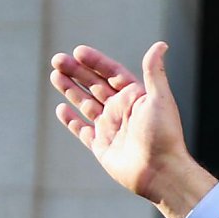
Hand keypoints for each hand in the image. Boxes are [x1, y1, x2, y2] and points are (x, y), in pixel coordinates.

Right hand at [48, 42, 215, 217]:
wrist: (161, 172)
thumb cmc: (163, 135)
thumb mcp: (159, 99)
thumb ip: (154, 71)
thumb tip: (160, 44)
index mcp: (136, 99)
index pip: (113, 74)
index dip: (96, 62)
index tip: (78, 51)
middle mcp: (123, 112)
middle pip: (95, 86)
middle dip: (77, 72)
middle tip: (57, 60)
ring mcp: (111, 129)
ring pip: (86, 104)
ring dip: (70, 90)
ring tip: (55, 75)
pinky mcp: (102, 147)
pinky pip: (82, 131)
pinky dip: (71, 120)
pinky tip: (61, 109)